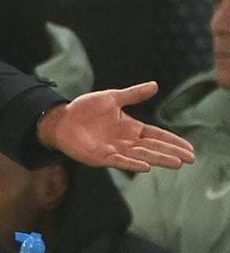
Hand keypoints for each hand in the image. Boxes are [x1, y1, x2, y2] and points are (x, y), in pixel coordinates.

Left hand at [37, 82, 195, 172]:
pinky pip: (120, 161)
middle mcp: (126, 141)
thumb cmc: (85, 109)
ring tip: (177, 163)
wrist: (62, 118)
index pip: (156, 135)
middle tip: (190, 159)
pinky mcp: (101, 157)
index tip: (189, 148)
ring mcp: (115, 150)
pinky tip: (146, 166)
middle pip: (153, 148)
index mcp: (130, 128)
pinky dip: (133, 164)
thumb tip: (155, 85)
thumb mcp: (112, 98)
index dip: (172, 141)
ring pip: (141, 156)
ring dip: (158, 159)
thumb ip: (133, 94)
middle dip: (171, 153)